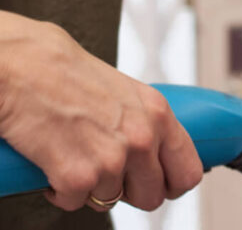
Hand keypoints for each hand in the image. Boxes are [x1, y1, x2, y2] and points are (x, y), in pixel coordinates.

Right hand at [0, 12, 202, 211]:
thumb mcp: (125, 93)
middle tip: (106, 173)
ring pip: (109, 201)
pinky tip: (53, 164)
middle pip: (151, 197)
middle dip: (128, 191)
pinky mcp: (78, 175)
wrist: (25, 66)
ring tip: (74, 157)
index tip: (157, 184)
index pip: (186, 171)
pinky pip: (75, 203)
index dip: (170, 184)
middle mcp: (143, 138)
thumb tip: (153, 153)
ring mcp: (112, 159)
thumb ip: (145, 123)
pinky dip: (60, 191)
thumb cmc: (68, 74)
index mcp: (159, 114)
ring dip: (90, 187)